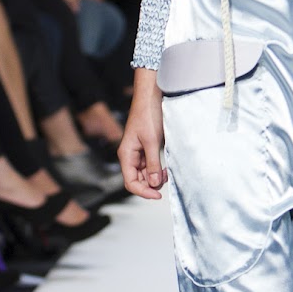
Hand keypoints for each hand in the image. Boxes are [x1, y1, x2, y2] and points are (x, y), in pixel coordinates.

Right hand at [118, 74, 166, 198]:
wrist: (151, 96)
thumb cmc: (148, 115)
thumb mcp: (152, 141)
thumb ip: (152, 164)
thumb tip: (153, 184)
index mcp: (126, 155)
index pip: (130, 182)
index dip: (143, 192)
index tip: (158, 195)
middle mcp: (130, 155)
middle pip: (137, 180)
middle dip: (151, 184)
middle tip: (166, 178)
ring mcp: (138, 152)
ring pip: (145, 174)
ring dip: (155, 177)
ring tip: (166, 171)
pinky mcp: (146, 148)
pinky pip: (150, 165)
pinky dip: (158, 168)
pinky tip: (165, 166)